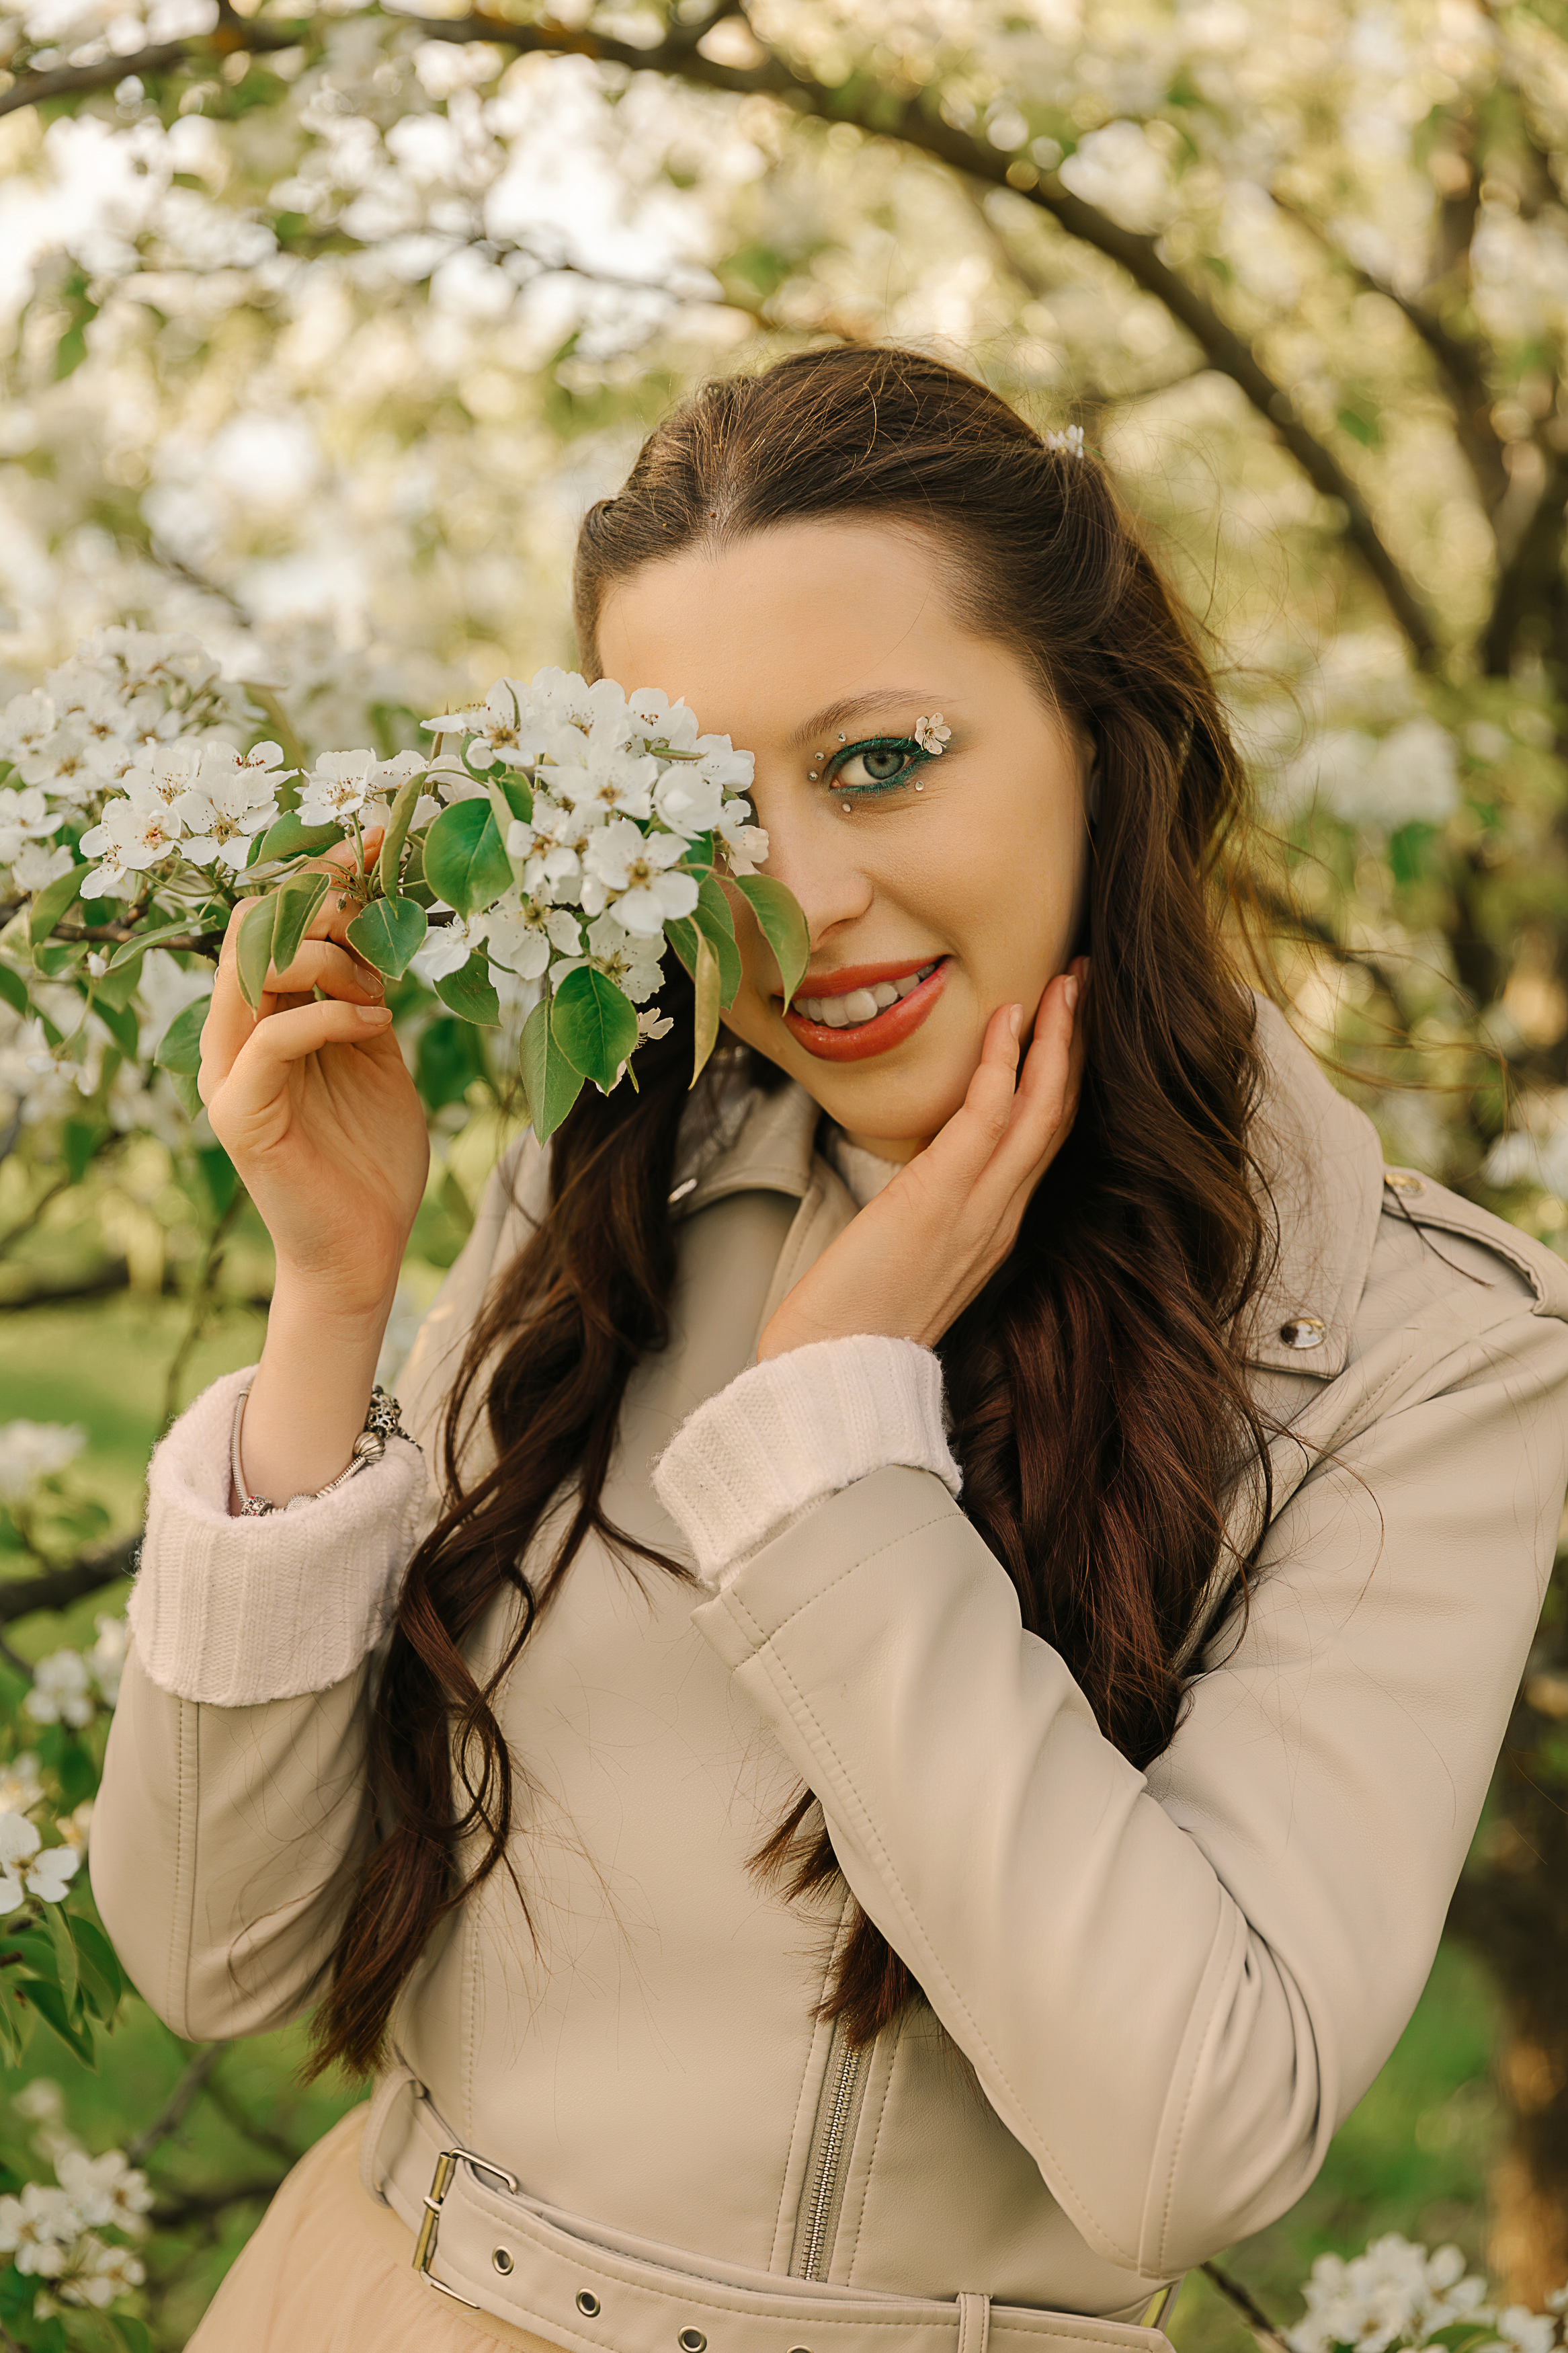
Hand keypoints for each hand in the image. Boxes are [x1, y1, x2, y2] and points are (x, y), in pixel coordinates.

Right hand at [199, 836, 429, 1321]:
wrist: (365, 1250)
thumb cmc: (372, 1158)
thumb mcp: (377, 1058)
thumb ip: (365, 998)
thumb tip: (378, 930)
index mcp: (261, 1018)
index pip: (272, 922)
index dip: (322, 876)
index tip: (376, 842)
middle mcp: (233, 1038)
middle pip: (254, 928)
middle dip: (321, 908)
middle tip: (378, 929)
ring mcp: (229, 1074)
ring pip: (253, 969)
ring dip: (327, 960)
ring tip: (379, 993)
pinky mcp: (240, 1113)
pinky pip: (273, 1036)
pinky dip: (330, 1016)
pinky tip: (376, 1026)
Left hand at [756, 960, 1086, 1359]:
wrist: (831, 1369)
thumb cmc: (854, 1317)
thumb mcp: (907, 1252)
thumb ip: (930, 1211)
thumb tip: (923, 1174)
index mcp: (996, 1228)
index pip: (1045, 1140)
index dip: (1065, 1078)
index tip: (1071, 1025)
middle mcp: (1001, 1216)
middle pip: (1060, 1116)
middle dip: (1079, 1045)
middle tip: (1088, 983)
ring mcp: (979, 1209)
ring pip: (1042, 1109)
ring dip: (1060, 1038)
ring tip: (1068, 980)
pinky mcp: (941, 1200)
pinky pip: (989, 1116)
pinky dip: (1004, 1061)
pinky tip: (1008, 1017)